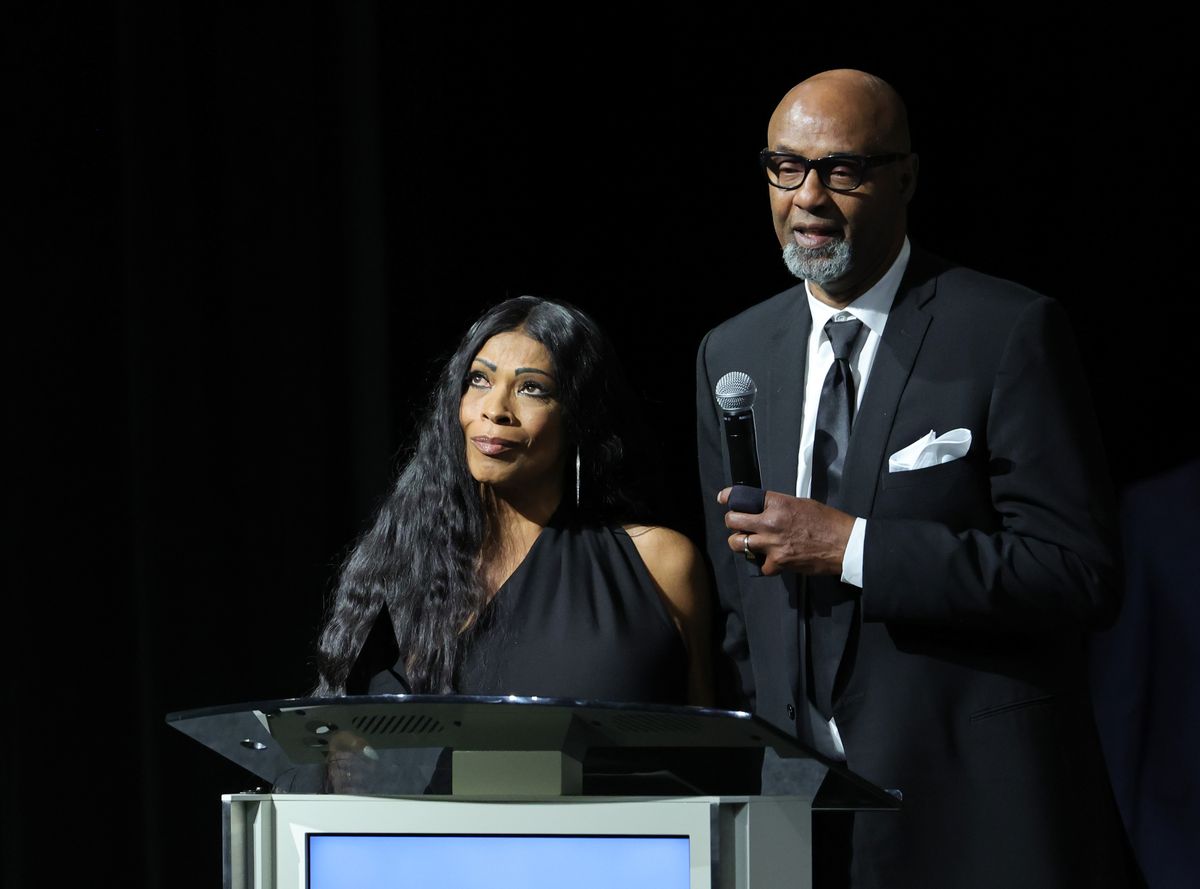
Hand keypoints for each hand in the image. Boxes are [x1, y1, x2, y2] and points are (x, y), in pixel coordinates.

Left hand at [719, 487, 855, 576]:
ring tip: (746, 541)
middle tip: (736, 523)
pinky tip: (770, 559)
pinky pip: (760, 565)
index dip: (729, 497)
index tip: (723, 499)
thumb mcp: (802, 504)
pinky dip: (764, 564)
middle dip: (731, 521)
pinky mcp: (778, 563)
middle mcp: (770, 523)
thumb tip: (765, 509)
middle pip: (733, 521)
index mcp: (778, 504)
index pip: (743, 497)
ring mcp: (772, 545)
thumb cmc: (828, 521)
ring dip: (739, 542)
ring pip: (737, 543)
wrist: (845, 544)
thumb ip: (780, 506)